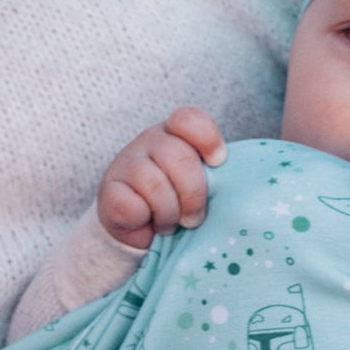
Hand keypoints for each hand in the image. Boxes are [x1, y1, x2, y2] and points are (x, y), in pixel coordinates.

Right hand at [96, 106, 227, 248]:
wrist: (140, 230)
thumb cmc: (179, 203)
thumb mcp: (201, 183)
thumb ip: (216, 173)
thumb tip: (241, 182)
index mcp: (175, 134)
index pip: (189, 120)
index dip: (207, 139)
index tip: (218, 162)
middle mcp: (149, 141)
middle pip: (179, 158)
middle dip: (193, 194)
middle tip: (194, 218)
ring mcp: (126, 163)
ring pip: (155, 183)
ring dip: (169, 212)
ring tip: (170, 223)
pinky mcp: (108, 191)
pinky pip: (132, 205)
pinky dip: (144, 219)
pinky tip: (146, 221)